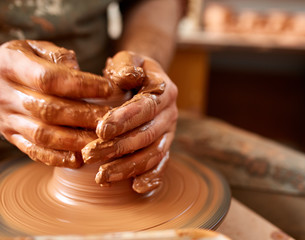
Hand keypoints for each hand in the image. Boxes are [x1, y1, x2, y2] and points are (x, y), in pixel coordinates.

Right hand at [0, 40, 116, 167]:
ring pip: (43, 134)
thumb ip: (56, 55)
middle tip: (110, 118)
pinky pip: (33, 150)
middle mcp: (7, 94)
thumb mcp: (34, 47)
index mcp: (12, 65)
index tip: (108, 88)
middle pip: (49, 109)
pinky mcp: (11, 135)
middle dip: (84, 116)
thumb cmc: (22, 61)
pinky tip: (78, 159)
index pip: (50, 78)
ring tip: (100, 140)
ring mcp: (7, 118)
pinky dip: (56, 158)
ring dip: (75, 140)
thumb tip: (77, 68)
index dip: (82, 85)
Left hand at [81, 51, 177, 192]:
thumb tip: (124, 78)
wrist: (147, 80)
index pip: (145, 107)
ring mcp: (169, 132)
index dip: (125, 119)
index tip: (100, 129)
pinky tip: (136, 188)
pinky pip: (161, 164)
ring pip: (153, 153)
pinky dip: (151, 177)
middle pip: (147, 134)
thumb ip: (125, 66)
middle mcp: (170, 113)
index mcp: (164, 91)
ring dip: (128, 167)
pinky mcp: (165, 146)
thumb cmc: (132, 70)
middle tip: (90, 155)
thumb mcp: (128, 59)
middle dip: (119, 147)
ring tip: (102, 176)